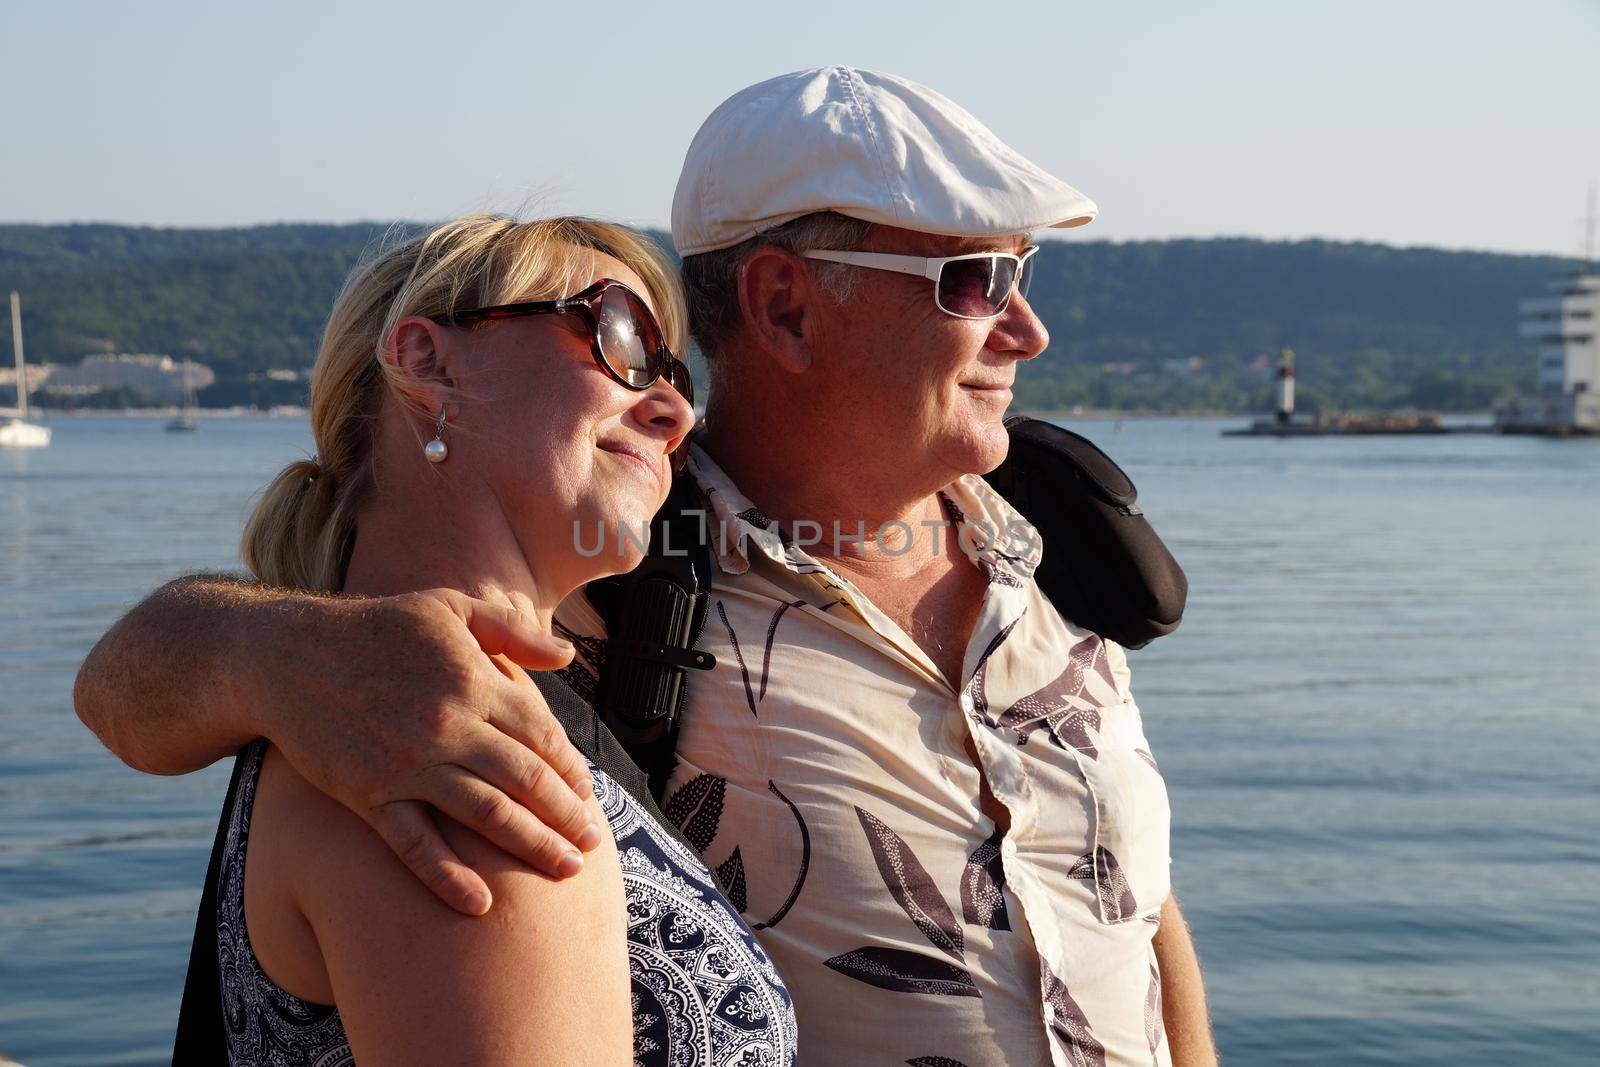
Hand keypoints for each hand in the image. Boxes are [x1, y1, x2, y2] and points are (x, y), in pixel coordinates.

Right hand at [246, 587, 601, 914]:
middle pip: (525, 779)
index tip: (589, 793)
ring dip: (532, 845)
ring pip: (486, 813)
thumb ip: (511, 632)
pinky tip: (480, 904)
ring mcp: (408, 763)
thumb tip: (568, 657)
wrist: (287, 655)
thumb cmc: (376, 627)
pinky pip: (414, 844)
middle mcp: (449, 725)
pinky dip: (448, 877)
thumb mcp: (449, 608)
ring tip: (565, 869)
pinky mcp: (369, 794)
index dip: (570, 768)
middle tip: (593, 843)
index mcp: (473, 681)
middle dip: (566, 815)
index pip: (541, 735)